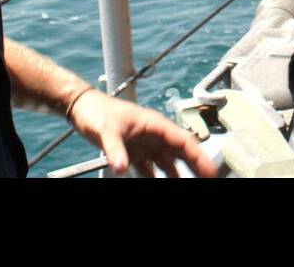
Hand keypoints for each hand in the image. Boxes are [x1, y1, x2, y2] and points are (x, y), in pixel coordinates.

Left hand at [69, 91, 216, 177]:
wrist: (83, 108)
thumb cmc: (97, 111)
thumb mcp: (107, 130)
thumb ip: (115, 149)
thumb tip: (121, 168)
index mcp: (155, 124)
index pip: (184, 141)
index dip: (199, 157)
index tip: (210, 171)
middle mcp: (155, 134)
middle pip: (181, 152)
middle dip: (196, 166)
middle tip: (209, 179)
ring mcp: (146, 144)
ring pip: (168, 162)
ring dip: (177, 175)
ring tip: (188, 185)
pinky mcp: (135, 151)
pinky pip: (151, 168)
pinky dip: (156, 177)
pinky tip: (159, 185)